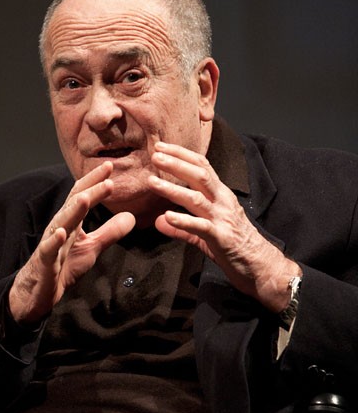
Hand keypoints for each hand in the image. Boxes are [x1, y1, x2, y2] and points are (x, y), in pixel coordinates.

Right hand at [9, 162, 134, 324]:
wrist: (40, 291)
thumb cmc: (63, 266)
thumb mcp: (92, 247)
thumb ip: (110, 232)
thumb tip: (131, 217)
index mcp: (72, 221)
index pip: (83, 195)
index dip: (96, 181)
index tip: (111, 166)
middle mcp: (60, 226)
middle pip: (75, 203)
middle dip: (91, 188)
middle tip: (107, 173)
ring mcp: (51, 242)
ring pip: (62, 222)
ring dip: (74, 209)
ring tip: (87, 197)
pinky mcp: (45, 260)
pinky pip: (49, 249)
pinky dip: (54, 240)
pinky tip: (61, 232)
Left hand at [148, 142, 300, 311]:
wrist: (261, 266)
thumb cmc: (235, 246)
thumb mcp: (205, 234)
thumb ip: (182, 228)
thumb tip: (159, 221)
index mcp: (220, 195)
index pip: (202, 167)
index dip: (181, 155)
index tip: (161, 147)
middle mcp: (222, 202)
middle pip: (199, 175)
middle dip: (176, 163)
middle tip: (155, 154)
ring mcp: (222, 219)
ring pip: (196, 198)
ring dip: (173, 189)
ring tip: (153, 182)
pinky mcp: (221, 238)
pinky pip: (200, 227)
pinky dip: (183, 221)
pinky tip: (167, 217)